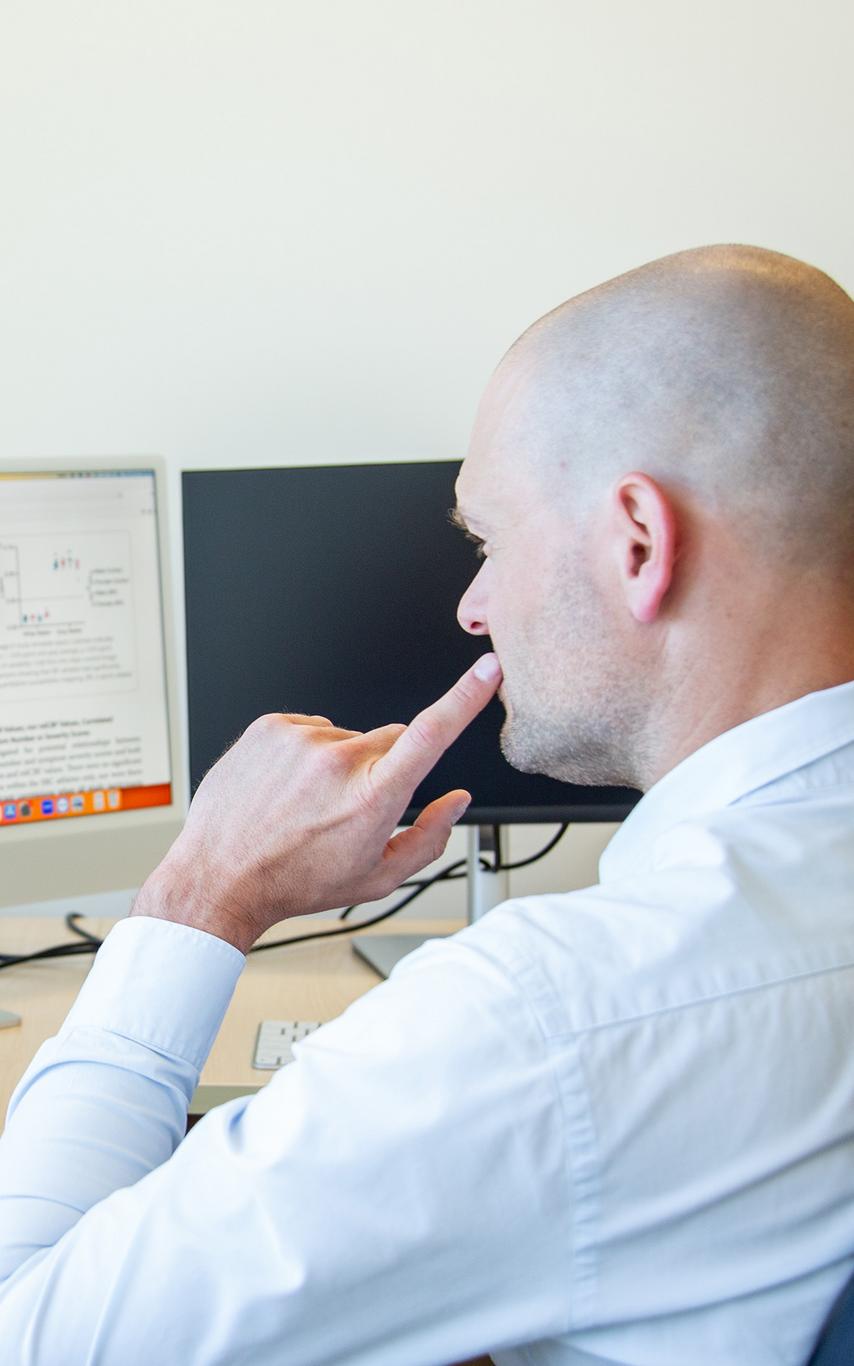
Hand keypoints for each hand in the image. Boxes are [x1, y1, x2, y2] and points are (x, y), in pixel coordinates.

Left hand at [133, 653, 502, 951]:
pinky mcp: (272, 726)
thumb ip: (431, 838)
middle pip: (391, 740)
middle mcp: (339, 760)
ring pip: (347, 738)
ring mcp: (302, 738)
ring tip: (306, 804)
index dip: (465, 697)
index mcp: (372, 797)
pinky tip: (286, 789)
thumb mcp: (377, 879)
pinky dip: (306, 755)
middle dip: (382, 767)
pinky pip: (311, 730)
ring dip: (338, 763)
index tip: (488, 668)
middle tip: (348, 808)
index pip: (431, 735)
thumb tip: (457, 799)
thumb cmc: (298, 883)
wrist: (219, 876)